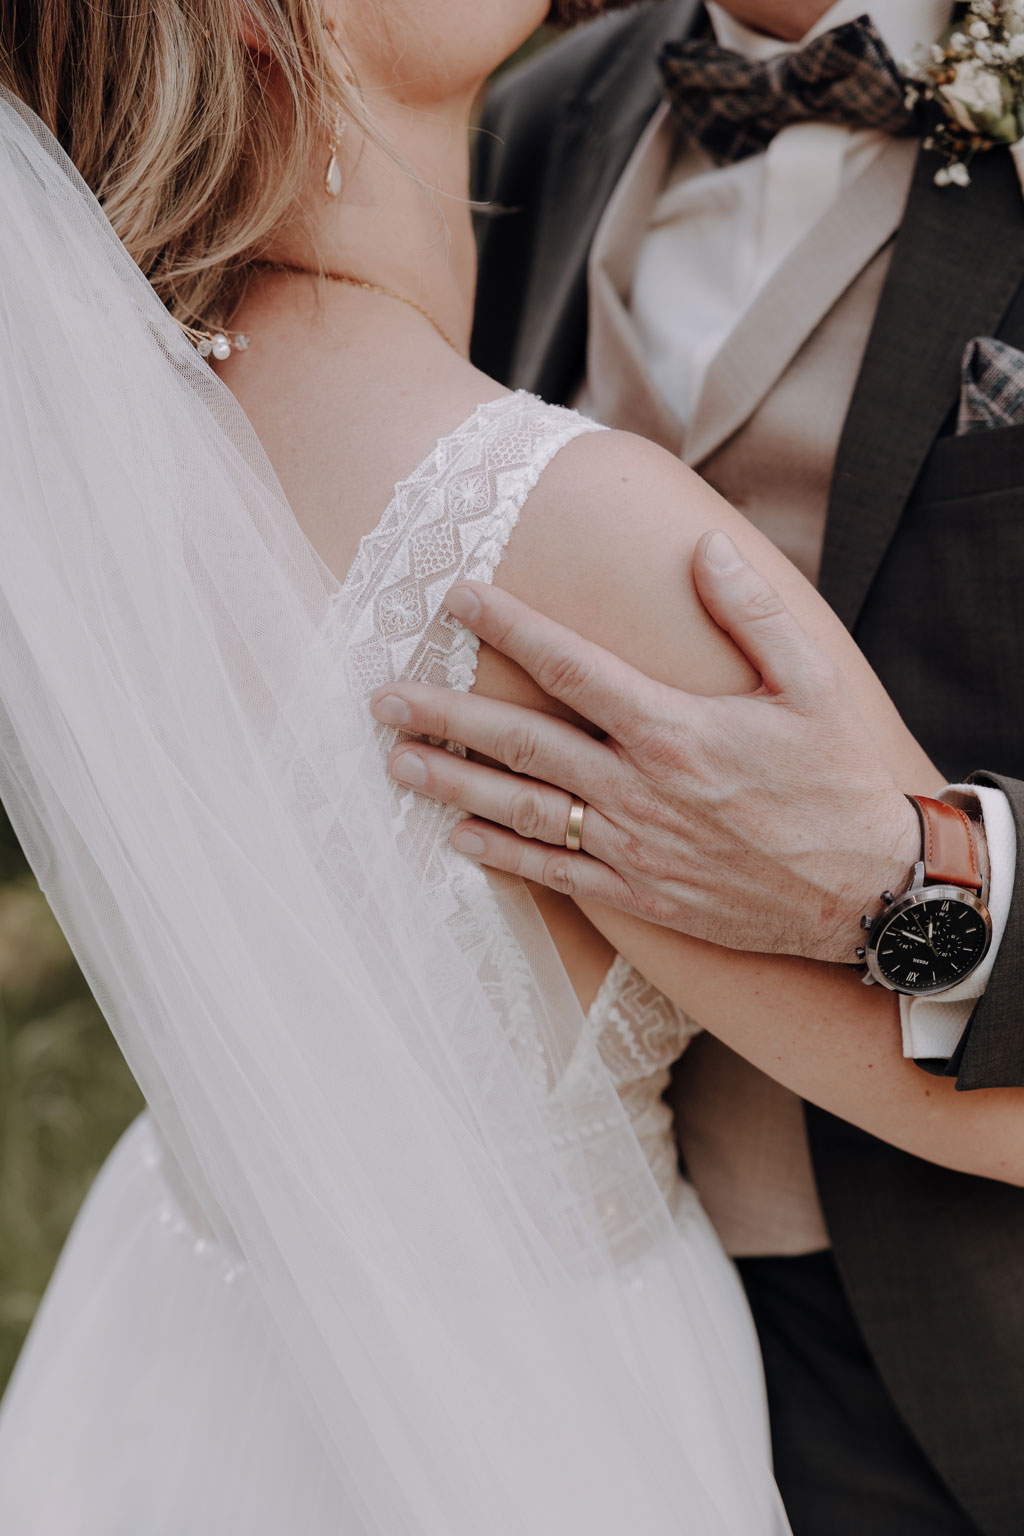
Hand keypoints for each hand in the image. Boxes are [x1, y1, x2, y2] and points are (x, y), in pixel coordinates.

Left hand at [370, 530, 920, 961]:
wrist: (865, 892)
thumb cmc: (837, 782)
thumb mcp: (813, 685)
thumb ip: (753, 613)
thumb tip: (703, 547)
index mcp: (672, 728)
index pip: (569, 664)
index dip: (507, 624)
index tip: (457, 594)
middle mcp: (637, 788)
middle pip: (519, 742)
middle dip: (444, 715)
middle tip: (383, 698)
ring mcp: (632, 847)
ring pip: (520, 810)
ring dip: (451, 784)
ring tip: (397, 762)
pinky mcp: (639, 895)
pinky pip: (553, 874)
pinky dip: (501, 855)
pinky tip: (458, 838)